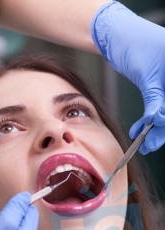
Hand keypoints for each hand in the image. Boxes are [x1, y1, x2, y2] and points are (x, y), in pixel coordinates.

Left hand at [92, 1, 164, 153]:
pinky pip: (158, 106)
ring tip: (141, 142)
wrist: (118, 35)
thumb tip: (158, 121)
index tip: (158, 132)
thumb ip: (155, 99)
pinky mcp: (160, 86)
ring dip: (154, 128)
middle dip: (162, 129)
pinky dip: (148, 118)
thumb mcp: (147, 76)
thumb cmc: (135, 45)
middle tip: (148, 145)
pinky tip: (137, 129)